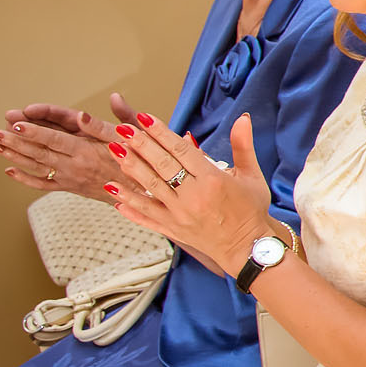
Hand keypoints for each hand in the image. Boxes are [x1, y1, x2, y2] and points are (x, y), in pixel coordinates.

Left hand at [0, 96, 137, 200]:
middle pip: (40, 152)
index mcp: (89, 151)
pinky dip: (25, 178)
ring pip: (38, 167)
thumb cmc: (142, 162)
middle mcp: (76, 166)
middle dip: (16, 141)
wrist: (144, 195)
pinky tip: (10, 170)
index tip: (17, 123)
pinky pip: (43, 184)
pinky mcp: (70, 187)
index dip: (35, 131)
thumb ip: (122, 117)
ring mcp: (71, 178)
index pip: (56, 139)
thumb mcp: (137, 137)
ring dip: (15, 156)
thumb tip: (114, 97)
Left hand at [104, 112, 276, 276]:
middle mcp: (193, 196)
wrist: (248, 248)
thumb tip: (242, 118)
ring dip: (130, 167)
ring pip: (150, 187)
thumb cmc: (251, 210)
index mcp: (213, 180)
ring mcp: (180, 215)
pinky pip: (146, 215)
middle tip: (123, 129)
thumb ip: (243, 145)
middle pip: (162, 166)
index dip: (162, 133)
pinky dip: (129, 204)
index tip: (145, 118)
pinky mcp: (173, 229)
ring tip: (114, 150)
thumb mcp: (252, 175)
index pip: (181, 151)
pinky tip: (113, 191)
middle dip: (140, 145)